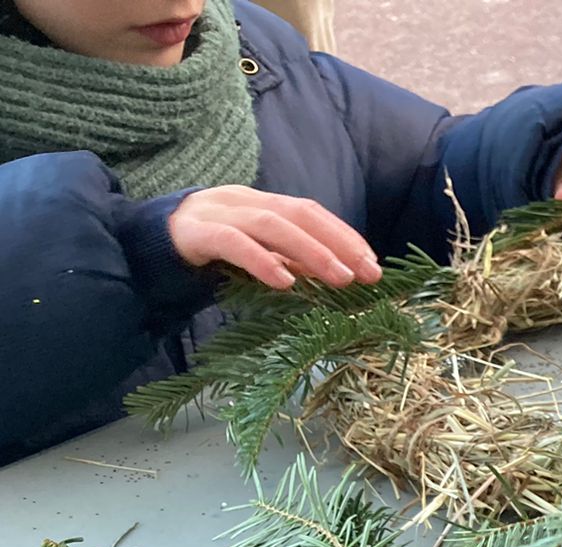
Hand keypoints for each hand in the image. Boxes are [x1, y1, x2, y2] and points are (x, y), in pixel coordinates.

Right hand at [167, 186, 381, 290]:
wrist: (141, 243)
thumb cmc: (206, 251)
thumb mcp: (256, 252)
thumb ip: (290, 257)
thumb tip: (337, 272)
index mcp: (259, 202)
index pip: (309, 211)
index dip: (343, 234)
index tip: (372, 262)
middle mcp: (241, 200)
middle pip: (297, 214)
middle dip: (337, 243)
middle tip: (368, 274)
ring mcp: (216, 212)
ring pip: (270, 225)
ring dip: (311, 252)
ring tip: (339, 279)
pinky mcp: (194, 232)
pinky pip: (232, 243)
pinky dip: (262, 261)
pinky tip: (285, 282)